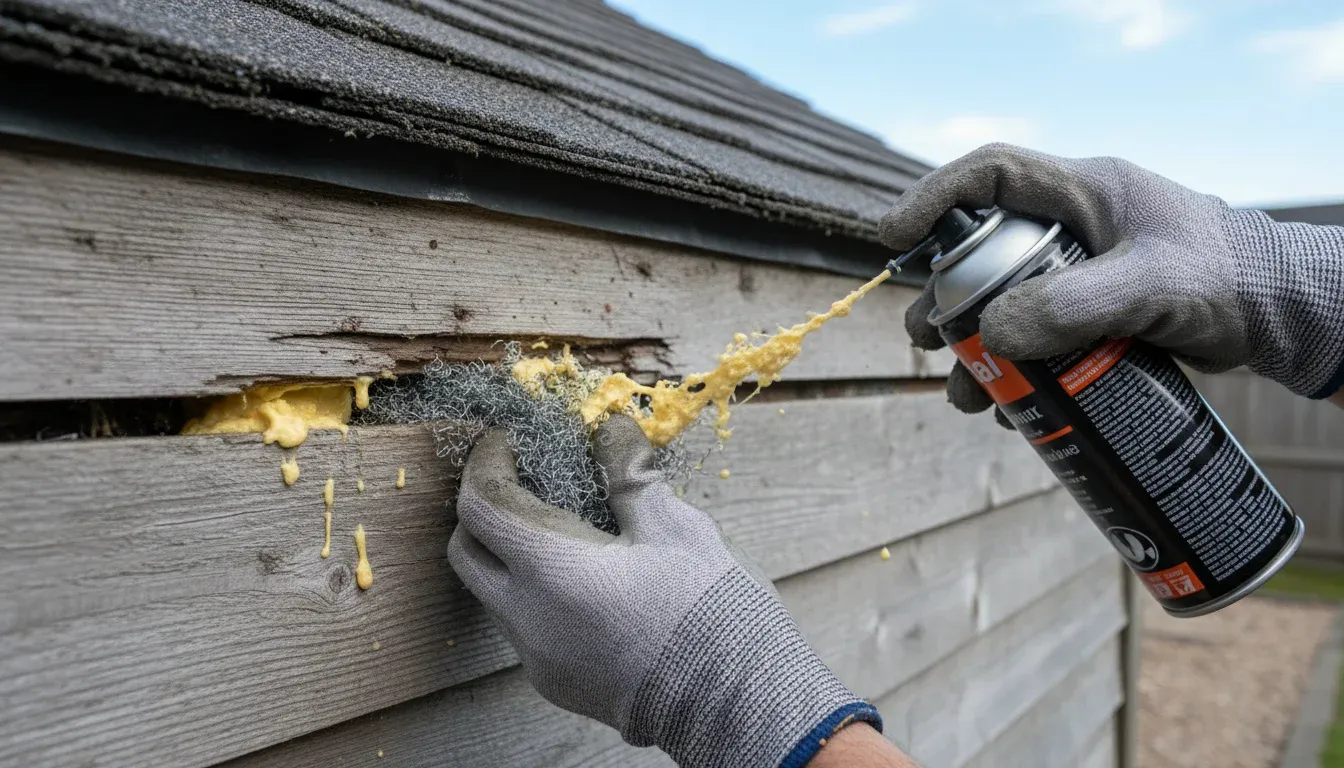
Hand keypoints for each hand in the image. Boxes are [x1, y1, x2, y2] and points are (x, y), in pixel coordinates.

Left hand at [447, 416, 882, 767]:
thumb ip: (628, 472)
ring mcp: (538, 658)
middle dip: (483, 509)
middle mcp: (528, 619)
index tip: (507, 440)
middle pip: (467, 551)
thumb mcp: (672, 525)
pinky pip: (524, 629)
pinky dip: (536, 595)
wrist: (734, 700)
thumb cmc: (706, 607)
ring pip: (493, 594)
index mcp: (550, 572)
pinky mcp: (555, 684)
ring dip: (510, 556)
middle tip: (521, 480)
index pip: (481, 505)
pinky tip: (586, 581)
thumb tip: (610, 424)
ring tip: (563, 530)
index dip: (485, 463)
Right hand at [881, 143, 1343, 420]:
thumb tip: (992, 336)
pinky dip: (1017, 374)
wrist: (1278, 313)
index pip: (990, 175)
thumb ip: (1073, 305)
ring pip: (1003, 306)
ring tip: (965, 394)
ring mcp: (1080, 274)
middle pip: (982, 253)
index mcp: (1082, 192)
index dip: (934, 199)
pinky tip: (1011, 409)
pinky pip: (1036, 340)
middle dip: (945, 298)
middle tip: (923, 337)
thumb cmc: (1225, 278)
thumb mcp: (1150, 286)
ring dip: (975, 350)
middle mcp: (1072, 229)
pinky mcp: (1092, 316)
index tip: (892, 236)